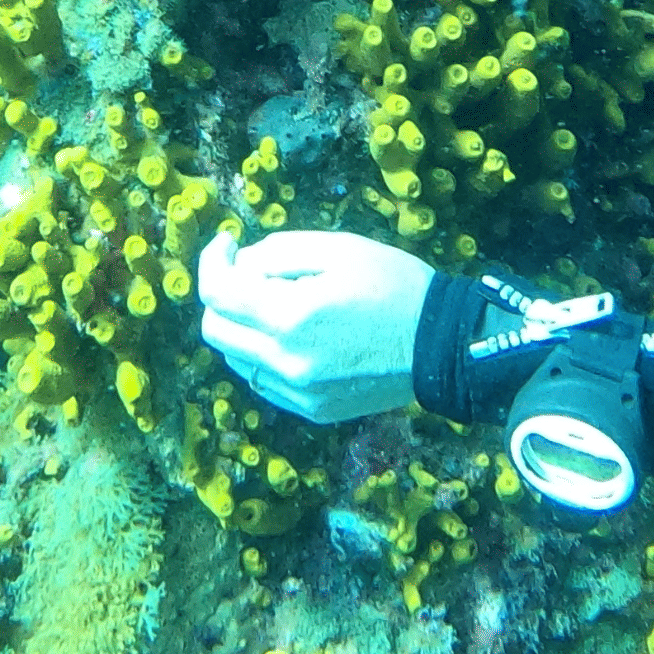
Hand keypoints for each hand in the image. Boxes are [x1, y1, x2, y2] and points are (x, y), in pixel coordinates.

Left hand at [196, 228, 432, 423]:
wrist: (441, 345)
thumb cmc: (394, 285)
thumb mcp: (337, 248)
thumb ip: (276, 251)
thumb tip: (241, 265)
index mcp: (289, 318)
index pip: (216, 293)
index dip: (212, 260)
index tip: (227, 244)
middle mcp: (285, 363)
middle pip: (215, 331)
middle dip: (222, 295)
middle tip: (250, 273)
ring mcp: (297, 393)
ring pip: (237, 359)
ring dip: (243, 327)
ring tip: (278, 304)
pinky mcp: (312, 409)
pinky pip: (264, 380)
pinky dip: (265, 354)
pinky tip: (296, 335)